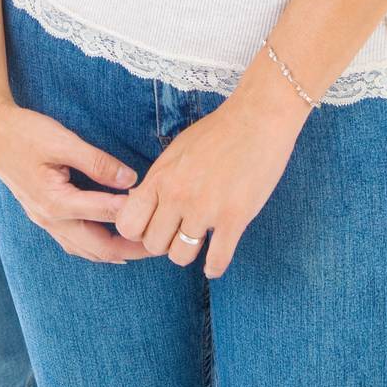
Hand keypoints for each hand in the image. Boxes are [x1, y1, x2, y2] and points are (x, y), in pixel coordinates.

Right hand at [0, 94, 149, 264]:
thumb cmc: (25, 132)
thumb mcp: (63, 141)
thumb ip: (97, 161)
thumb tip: (130, 179)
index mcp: (56, 202)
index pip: (106, 213)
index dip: (133, 212)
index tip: (157, 209)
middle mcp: (50, 218)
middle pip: (97, 246)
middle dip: (129, 248)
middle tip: (157, 246)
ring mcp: (43, 220)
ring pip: (83, 249)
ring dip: (112, 252)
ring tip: (138, 250)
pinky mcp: (41, 214)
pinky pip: (71, 242)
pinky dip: (93, 247)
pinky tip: (106, 243)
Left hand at [115, 91, 305, 277]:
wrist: (257, 119)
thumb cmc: (217, 132)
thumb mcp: (177, 151)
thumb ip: (159, 179)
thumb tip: (139, 202)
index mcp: (161, 176)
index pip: (128, 223)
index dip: (139, 231)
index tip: (153, 226)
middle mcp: (177, 195)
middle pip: (153, 244)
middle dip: (164, 242)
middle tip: (179, 233)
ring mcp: (205, 208)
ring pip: (180, 256)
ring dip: (189, 253)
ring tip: (199, 241)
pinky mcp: (234, 218)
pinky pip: (216, 260)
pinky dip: (214, 266)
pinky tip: (216, 260)